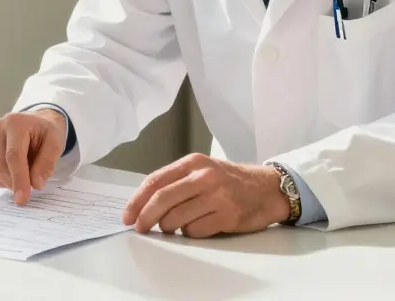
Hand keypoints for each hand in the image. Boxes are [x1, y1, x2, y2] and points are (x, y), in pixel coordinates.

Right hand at [0, 109, 67, 204]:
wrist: (34, 124)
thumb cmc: (44, 133)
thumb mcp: (55, 144)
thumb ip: (47, 163)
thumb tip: (35, 183)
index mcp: (15, 123)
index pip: (13, 156)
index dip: (18, 179)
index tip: (23, 198)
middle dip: (14, 183)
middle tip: (29, 186)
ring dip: (8, 182)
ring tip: (23, 172)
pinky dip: (0, 180)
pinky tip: (11, 171)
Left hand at [121, 154, 291, 237]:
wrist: (266, 188)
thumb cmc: (228, 180)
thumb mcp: (202, 170)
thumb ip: (175, 182)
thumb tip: (143, 205)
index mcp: (193, 162)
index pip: (155, 181)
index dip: (137, 200)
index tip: (128, 216)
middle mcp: (204, 176)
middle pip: (162, 200)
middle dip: (145, 217)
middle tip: (140, 228)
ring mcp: (217, 196)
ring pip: (176, 219)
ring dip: (170, 227)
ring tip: (177, 224)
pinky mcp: (228, 215)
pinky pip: (195, 231)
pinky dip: (190, 233)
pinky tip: (199, 226)